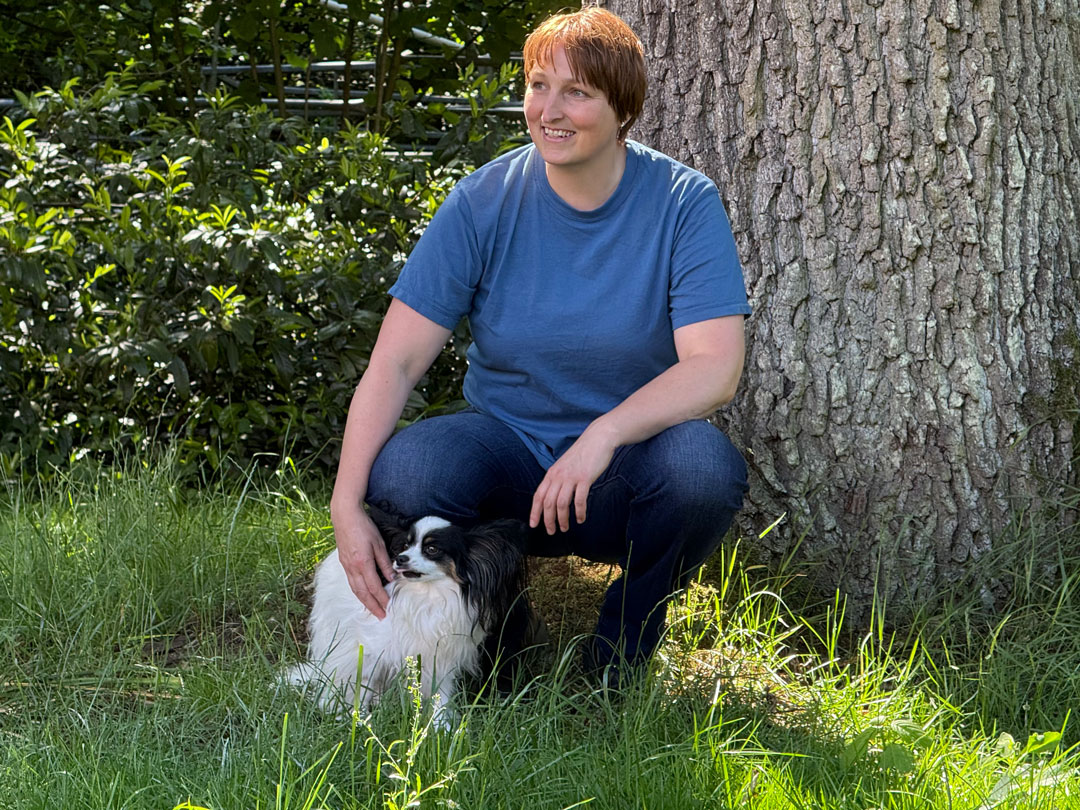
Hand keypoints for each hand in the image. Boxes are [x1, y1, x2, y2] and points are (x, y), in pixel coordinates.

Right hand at [332, 504, 395, 618]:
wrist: (345, 516)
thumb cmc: (363, 526)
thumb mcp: (379, 543)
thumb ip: (385, 562)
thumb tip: (391, 577)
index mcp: (363, 563)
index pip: (374, 587)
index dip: (382, 598)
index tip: (389, 607)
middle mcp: (353, 567)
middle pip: (363, 593)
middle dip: (372, 606)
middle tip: (381, 615)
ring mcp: (346, 566)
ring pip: (355, 589)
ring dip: (364, 601)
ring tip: (372, 609)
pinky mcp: (343, 563)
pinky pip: (351, 582)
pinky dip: (358, 592)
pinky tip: (363, 594)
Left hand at [529, 425, 616, 534]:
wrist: (598, 439)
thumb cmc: (583, 454)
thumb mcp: (565, 466)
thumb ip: (559, 479)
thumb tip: (555, 496)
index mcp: (552, 473)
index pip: (538, 496)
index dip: (535, 511)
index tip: (534, 524)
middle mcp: (559, 476)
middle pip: (548, 503)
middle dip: (548, 520)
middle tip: (552, 531)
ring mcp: (571, 477)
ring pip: (562, 504)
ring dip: (562, 519)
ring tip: (565, 528)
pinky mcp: (585, 478)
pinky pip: (579, 500)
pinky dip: (579, 512)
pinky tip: (581, 518)